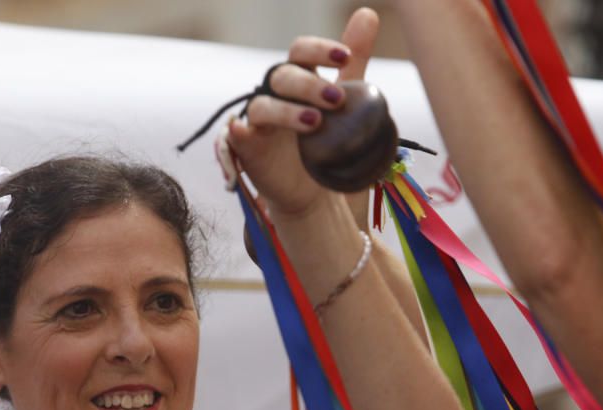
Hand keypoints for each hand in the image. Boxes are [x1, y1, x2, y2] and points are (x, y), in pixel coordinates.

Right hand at [228, 8, 379, 219]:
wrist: (318, 197)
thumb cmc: (328, 147)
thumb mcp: (348, 103)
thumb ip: (355, 61)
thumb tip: (367, 13)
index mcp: (299, 82)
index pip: (300, 52)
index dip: (319, 50)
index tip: (344, 58)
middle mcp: (276, 97)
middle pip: (281, 75)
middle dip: (308, 84)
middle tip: (336, 99)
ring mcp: (259, 125)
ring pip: (260, 105)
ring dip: (285, 111)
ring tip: (315, 124)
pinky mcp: (248, 152)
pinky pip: (235, 137)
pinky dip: (237, 132)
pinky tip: (244, 131)